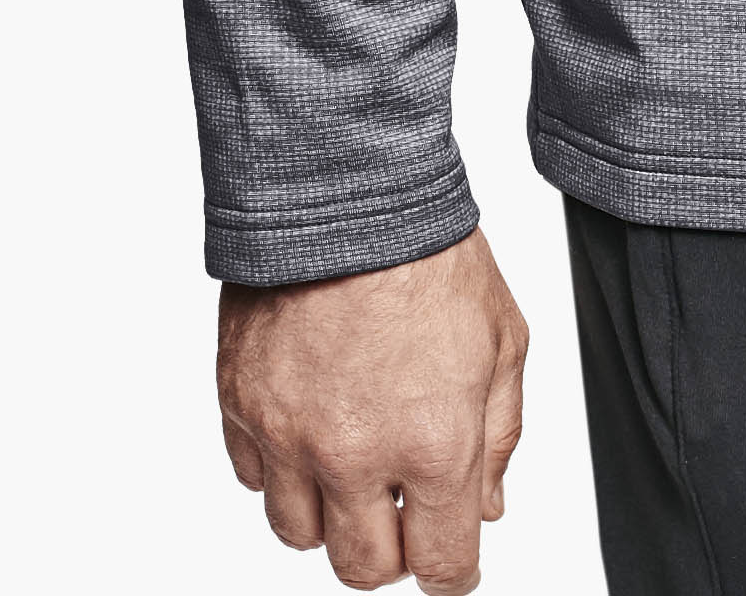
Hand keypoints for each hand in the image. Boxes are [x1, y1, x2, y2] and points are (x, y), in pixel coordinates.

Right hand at [217, 227, 529, 589]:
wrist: (349, 189)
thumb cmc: (430, 253)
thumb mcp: (503, 341)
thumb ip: (499, 436)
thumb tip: (488, 506)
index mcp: (433, 445)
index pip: (440, 565)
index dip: (451, 572)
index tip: (451, 560)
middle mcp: (355, 456)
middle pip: (362, 570)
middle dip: (390, 551)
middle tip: (401, 510)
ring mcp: (290, 436)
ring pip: (299, 536)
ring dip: (330, 515)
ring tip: (352, 463)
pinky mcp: (242, 406)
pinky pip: (254, 479)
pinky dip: (281, 469)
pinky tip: (310, 424)